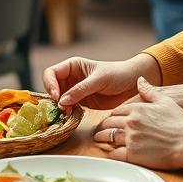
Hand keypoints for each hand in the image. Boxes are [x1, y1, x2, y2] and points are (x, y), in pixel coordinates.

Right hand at [43, 53, 160, 110]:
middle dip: (53, 98)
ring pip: (58, 99)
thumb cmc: (117, 74)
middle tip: (60, 109)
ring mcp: (75, 91)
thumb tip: (62, 101)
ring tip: (67, 113)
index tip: (56, 97)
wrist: (133, 84)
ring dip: (59, 107)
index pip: (51, 73)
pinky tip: (72, 115)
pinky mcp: (81, 102)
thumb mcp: (99, 79)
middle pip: (51, 87)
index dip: (50, 84)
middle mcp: (71, 78)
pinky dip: (67, 112)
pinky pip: (68, 107)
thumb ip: (80, 90)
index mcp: (72, 66)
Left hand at [93, 78, 182, 173]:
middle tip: (99, 131)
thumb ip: (149, 91)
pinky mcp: (132, 154)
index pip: (116, 111)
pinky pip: (114, 154)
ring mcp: (130, 138)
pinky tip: (110, 154)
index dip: (111, 116)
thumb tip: (140, 80)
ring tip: (100, 141)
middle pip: (109, 123)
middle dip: (103, 127)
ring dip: (102, 139)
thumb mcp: (165, 101)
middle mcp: (131, 122)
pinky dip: (110, 154)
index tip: (109, 120)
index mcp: (137, 108)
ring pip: (108, 137)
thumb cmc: (180, 123)